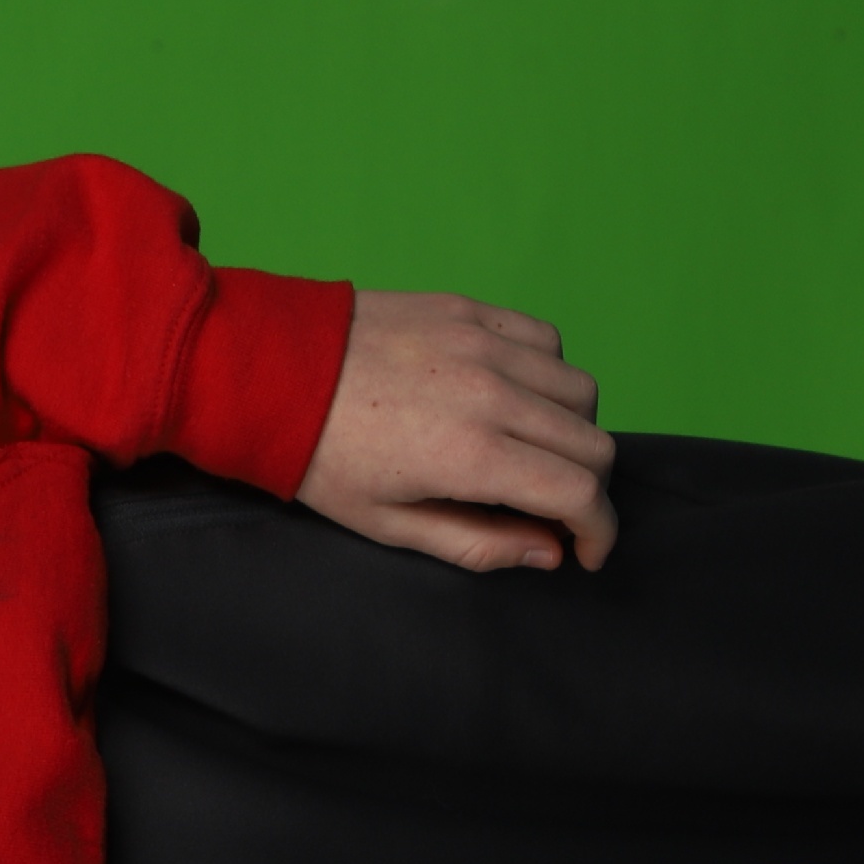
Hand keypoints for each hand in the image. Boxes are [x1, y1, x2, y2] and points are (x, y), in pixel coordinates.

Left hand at [297, 290, 617, 570]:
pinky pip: (546, 340)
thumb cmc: (318, 457)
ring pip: (579, 389)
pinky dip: (548, 374)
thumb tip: (547, 552)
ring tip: (532, 451)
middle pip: (593, 442)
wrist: (265, 375)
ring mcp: (484, 344)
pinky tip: (514, 396)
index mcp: (471, 454)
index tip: (585, 550)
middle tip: (556, 509)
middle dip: (589, 488)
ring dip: (573, 429)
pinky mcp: (470, 310)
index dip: (599, 530)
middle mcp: (492, 392)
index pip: (580, 492)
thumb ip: (475, 543)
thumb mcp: (385, 523)